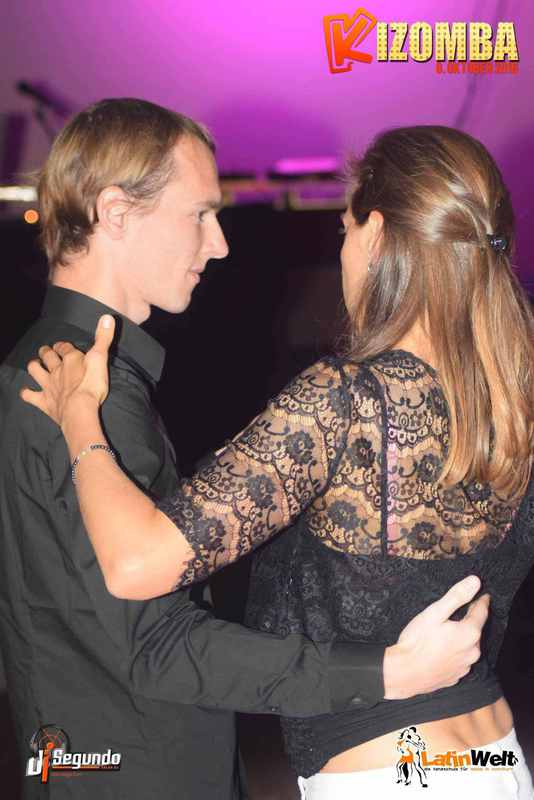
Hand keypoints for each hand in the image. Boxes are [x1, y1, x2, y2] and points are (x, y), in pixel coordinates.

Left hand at [20, 314, 114, 428]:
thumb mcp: (101, 359)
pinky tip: (26, 391)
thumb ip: (103, 338)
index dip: (63, 345)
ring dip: (34, 366)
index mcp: (71, 359)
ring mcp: (48, 385)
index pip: (65, 347)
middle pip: (48, 356)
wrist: (80, 410)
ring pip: (36, 371)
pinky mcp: (44, 401)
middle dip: (46, 352)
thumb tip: (107, 317)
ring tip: (35, 364)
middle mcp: (57, 370)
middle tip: (47, 351)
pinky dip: (26, 393)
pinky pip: (30, 395)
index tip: (63, 345)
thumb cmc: (92, 385)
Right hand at [384, 575, 488, 699]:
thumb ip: (456, 596)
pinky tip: (443, 649)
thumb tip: (476, 581)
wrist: (403, 674)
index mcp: (469, 633)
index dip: (481, 601)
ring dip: (463, 637)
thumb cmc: (417, 641)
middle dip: (471, 620)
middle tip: (463, 610)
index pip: (481, 612)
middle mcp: (472, 652)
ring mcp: (464, 666)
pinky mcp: (455, 677)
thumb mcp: (435, 613)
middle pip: (476, 630)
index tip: (484, 595)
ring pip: (469, 646)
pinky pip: (460, 660)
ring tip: (450, 630)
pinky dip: (455, 652)